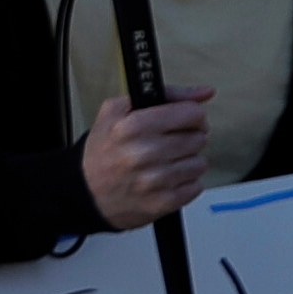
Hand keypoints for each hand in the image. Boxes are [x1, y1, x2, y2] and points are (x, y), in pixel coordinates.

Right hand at [85, 85, 215, 229]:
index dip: (191, 116)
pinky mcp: (164, 201)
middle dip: (187, 139)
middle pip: (199, 139)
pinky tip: (165, 180)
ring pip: (200, 163)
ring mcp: (156, 180)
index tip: (184, 121)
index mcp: (134, 126)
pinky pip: (196, 186)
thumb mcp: (116, 111)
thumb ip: (165, 96)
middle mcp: (146, 153)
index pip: (192, 114)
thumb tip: (206, 92)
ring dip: (186, 162)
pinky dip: (184, 183)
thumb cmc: (103, 151)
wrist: (86, 193)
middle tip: (167, 144)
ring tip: (165, 163)